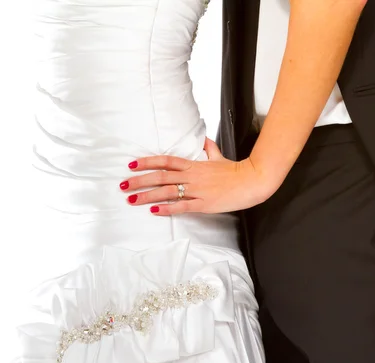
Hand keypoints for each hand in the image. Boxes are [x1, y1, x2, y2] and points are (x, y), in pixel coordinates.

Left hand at [119, 138, 276, 214]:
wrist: (251, 181)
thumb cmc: (235, 170)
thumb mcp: (220, 156)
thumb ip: (209, 149)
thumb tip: (204, 140)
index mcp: (194, 164)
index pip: (166, 161)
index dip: (147, 162)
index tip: (132, 165)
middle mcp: (192, 176)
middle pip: (160, 177)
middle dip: (139, 181)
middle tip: (123, 185)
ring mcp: (198, 190)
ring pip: (167, 192)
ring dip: (147, 196)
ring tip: (132, 200)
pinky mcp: (204, 204)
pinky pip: (182, 206)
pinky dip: (167, 208)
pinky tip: (154, 211)